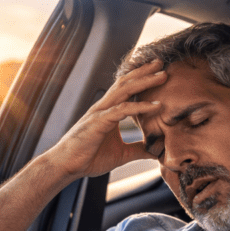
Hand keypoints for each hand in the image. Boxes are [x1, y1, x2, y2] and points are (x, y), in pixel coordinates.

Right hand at [42, 59, 166, 180]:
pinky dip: (141, 107)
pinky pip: (123, 110)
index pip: (126, 89)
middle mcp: (104, 107)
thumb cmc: (88, 158)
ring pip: (125, 90)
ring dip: (145, 81)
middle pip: (127, 82)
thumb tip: (155, 152)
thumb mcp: (120, 154)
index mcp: (108, 111)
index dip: (141, 79)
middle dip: (145, 72)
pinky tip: (157, 106)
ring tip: (163, 75)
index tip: (158, 72)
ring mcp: (101, 112)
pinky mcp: (99, 122)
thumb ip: (137, 150)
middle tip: (162, 64)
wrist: (66, 166)